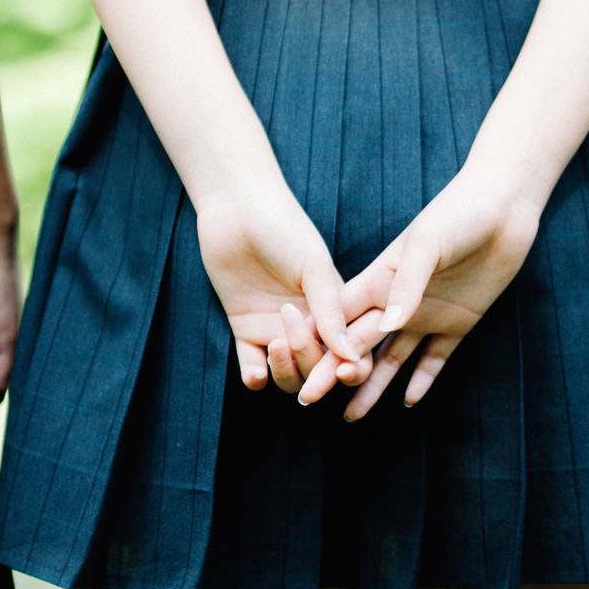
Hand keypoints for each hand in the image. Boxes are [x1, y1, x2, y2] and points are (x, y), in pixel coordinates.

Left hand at [196, 188, 362, 391]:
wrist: (238, 210)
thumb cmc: (284, 229)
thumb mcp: (315, 269)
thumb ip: (331, 313)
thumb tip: (351, 356)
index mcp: (335, 310)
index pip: (351, 352)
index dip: (350, 370)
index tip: (341, 372)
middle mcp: (309, 325)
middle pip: (318, 369)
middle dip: (310, 365)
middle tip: (289, 339)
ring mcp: (276, 328)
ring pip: (288, 374)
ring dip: (285, 372)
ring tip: (274, 345)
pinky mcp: (244, 328)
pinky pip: (252, 366)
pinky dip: (256, 378)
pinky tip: (256, 373)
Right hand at [323, 170, 544, 418]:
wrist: (503, 207)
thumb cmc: (458, 214)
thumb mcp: (427, 244)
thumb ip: (407, 285)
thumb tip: (388, 327)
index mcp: (379, 279)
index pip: (340, 317)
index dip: (316, 342)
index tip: (294, 370)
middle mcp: (397, 302)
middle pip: (358, 344)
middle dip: (333, 372)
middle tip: (309, 403)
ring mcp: (426, 314)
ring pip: (391, 359)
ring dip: (371, 386)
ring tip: (351, 416)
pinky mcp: (458, 323)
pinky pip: (435, 358)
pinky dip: (421, 380)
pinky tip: (407, 401)